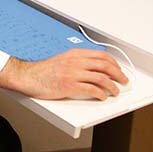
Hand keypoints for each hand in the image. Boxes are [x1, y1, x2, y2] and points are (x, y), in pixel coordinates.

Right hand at [0, 49, 127, 99]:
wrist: (29, 76)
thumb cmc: (44, 71)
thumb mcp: (63, 59)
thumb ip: (78, 61)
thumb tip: (94, 68)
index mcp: (75, 54)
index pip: (101, 55)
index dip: (114, 63)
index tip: (118, 69)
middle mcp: (76, 62)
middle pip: (105, 66)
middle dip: (118, 74)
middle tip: (123, 80)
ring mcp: (73, 74)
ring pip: (101, 78)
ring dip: (112, 86)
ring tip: (115, 91)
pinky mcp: (70, 86)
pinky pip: (91, 90)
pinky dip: (100, 94)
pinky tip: (102, 97)